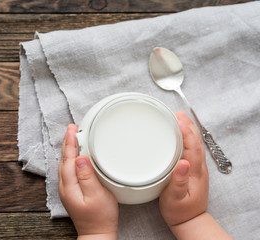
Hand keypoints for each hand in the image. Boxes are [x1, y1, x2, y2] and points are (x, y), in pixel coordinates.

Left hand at [58, 124, 118, 239]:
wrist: (97, 233)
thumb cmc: (100, 217)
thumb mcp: (97, 195)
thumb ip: (87, 176)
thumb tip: (80, 158)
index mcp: (69, 186)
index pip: (68, 158)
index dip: (70, 142)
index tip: (72, 129)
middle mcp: (65, 186)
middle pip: (64, 159)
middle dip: (68, 142)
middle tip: (73, 128)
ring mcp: (67, 189)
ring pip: (65, 163)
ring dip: (69, 149)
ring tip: (74, 137)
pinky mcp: (72, 190)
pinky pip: (69, 169)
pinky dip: (72, 158)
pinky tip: (77, 154)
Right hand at [159, 111, 232, 239]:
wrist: (189, 220)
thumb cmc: (179, 210)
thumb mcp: (175, 198)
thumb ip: (179, 182)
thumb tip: (183, 163)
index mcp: (194, 172)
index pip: (193, 147)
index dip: (187, 133)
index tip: (179, 120)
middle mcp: (198, 168)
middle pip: (196, 142)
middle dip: (188, 126)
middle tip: (178, 113)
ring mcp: (197, 168)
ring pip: (195, 144)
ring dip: (189, 129)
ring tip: (180, 118)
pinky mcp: (193, 170)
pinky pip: (192, 149)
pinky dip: (188, 138)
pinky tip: (182, 134)